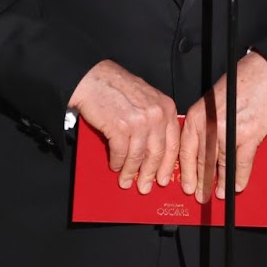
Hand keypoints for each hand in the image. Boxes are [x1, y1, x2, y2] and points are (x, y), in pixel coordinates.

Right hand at [69, 61, 179, 193]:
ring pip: (138, 157)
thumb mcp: (147, 98)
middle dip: (150, 174)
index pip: (173, 143)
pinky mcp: (119, 127)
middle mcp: (156, 115)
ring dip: (131, 172)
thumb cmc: (118, 87)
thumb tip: (157, 148)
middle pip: (157, 153)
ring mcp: (139, 122)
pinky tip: (115, 166)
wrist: (93, 79)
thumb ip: (156, 119)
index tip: (164, 178)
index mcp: (166, 108)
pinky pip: (121, 153)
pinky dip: (118, 163)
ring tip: (126, 181)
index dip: (167, 165)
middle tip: (146, 187)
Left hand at [180, 52, 266, 201]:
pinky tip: (237, 186)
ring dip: (219, 183)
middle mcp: (209, 126)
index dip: (186, 172)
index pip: (185, 151)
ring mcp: (228, 133)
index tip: (185, 185)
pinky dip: (239, 178)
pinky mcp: (248, 137)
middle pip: (201, 162)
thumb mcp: (210, 102)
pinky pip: (240, 165)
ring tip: (218, 194)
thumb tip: (200, 151)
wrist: (263, 75)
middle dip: (200, 183)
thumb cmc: (239, 86)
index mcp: (196, 116)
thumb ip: (203, 125)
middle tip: (200, 195)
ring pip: (220, 166)